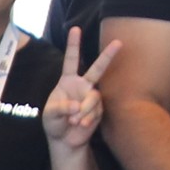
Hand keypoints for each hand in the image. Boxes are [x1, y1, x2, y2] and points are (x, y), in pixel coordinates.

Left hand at [44, 30, 113, 156]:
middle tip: (119, 42)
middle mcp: (82, 86)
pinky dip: (87, 119)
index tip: (75, 29)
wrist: (65, 140)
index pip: (71, 60)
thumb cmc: (54, 123)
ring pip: (94, 98)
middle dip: (108, 56)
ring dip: (83, 111)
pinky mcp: (99, 110)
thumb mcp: (50, 114)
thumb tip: (77, 106)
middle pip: (97, 68)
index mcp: (68, 81)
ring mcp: (92, 97)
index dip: (73, 44)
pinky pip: (96, 111)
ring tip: (74, 121)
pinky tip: (81, 125)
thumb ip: (61, 108)